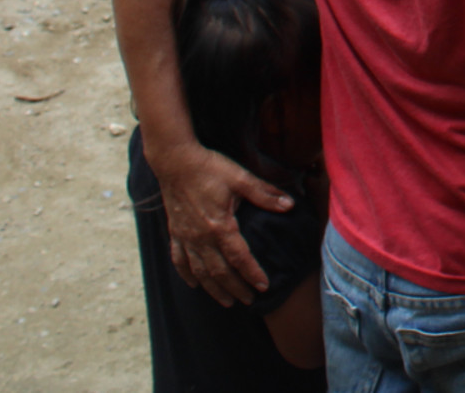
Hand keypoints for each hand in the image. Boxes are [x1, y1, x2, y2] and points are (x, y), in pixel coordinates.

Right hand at [152, 141, 293, 305]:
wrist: (175, 162)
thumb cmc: (209, 168)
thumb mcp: (240, 178)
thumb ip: (265, 194)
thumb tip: (290, 205)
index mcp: (220, 226)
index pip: (239, 257)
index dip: (252, 273)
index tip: (264, 286)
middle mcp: (201, 237)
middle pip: (219, 271)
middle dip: (235, 288)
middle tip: (249, 301)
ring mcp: (186, 237)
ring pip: (200, 272)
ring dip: (213, 289)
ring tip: (226, 302)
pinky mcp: (175, 233)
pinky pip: (179, 260)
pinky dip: (187, 275)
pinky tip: (194, 285)